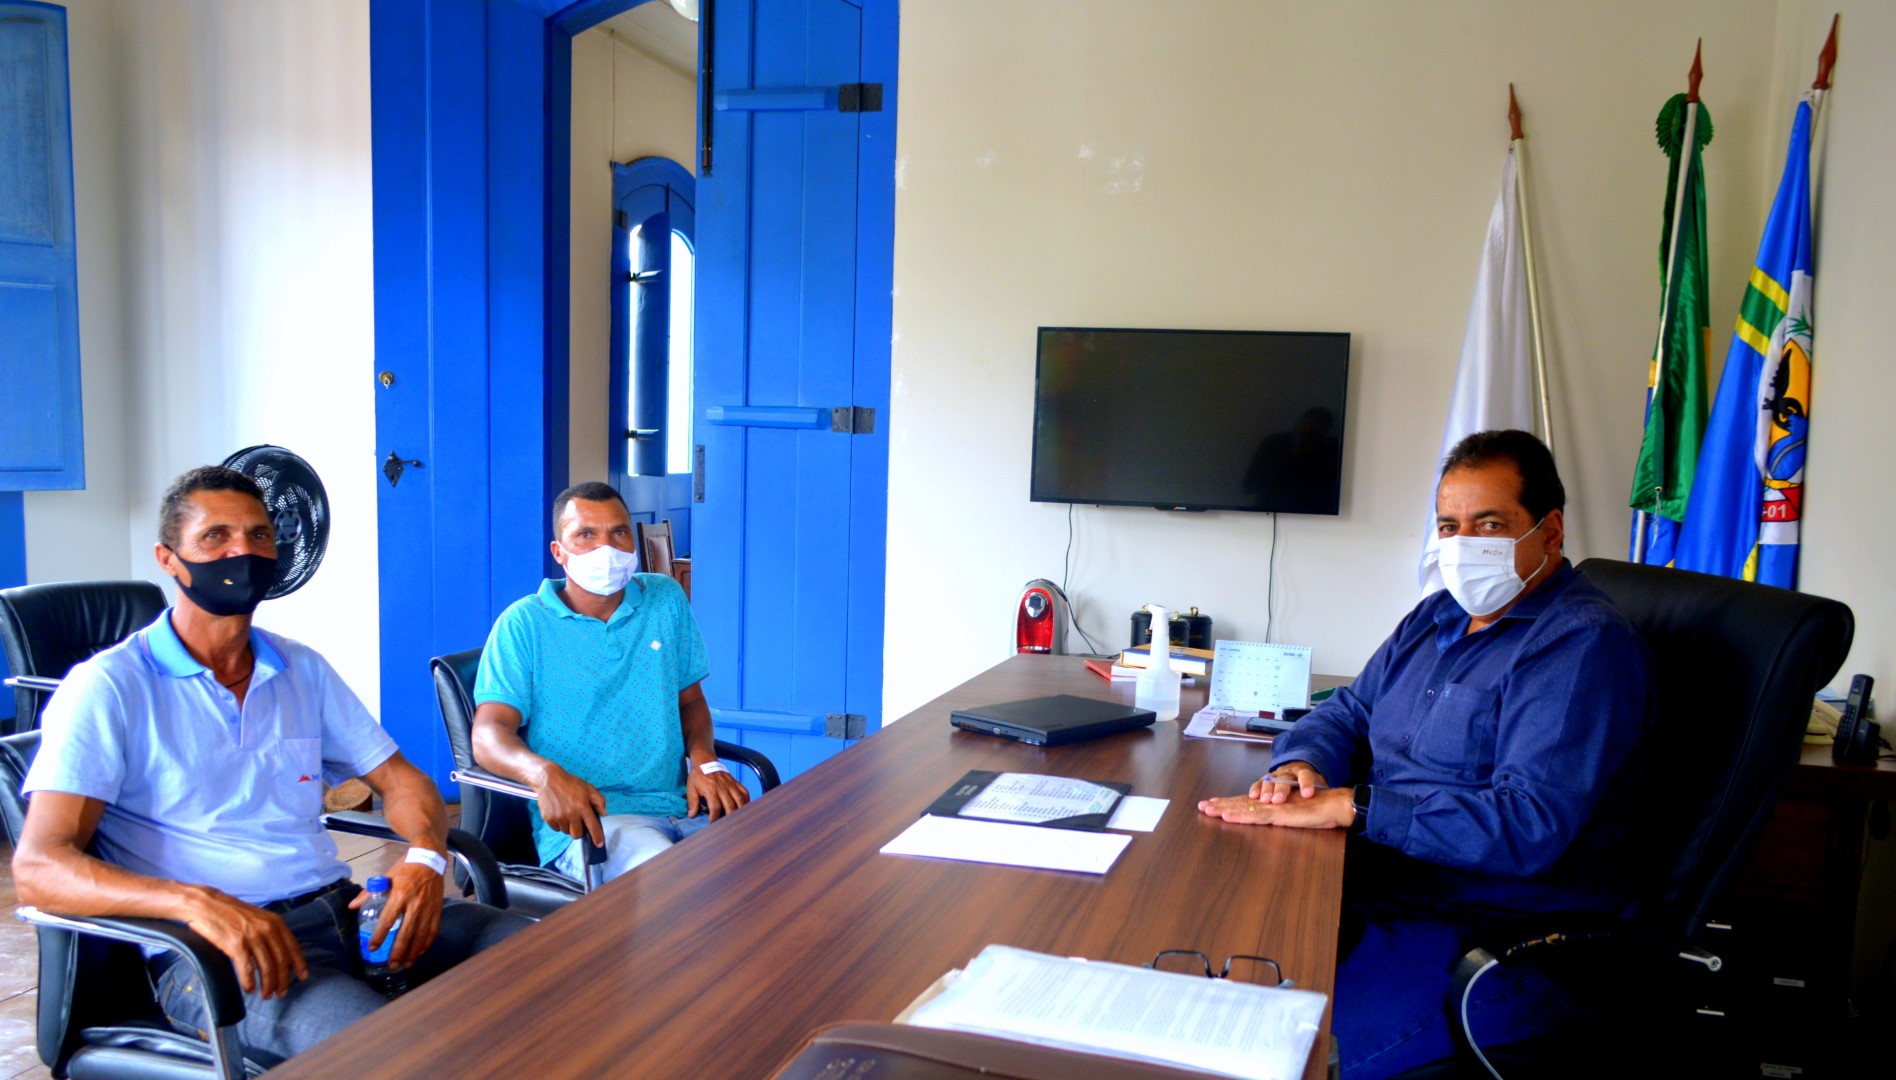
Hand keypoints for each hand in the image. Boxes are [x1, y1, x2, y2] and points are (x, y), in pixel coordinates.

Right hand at [178, 885, 307, 998]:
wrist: (206, 905)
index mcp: (275, 922)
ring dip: (268, 985)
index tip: (303, 978)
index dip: (299, 964)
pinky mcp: (236, 945)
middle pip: (281, 961)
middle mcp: (268, 929)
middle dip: (283, 981)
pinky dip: (250, 982)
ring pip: (267, 968)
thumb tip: (279, 953)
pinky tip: (249, 989)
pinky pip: (248, 969)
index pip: (293, 947)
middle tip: (281, 993)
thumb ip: (270, 932)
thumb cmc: (231, 912)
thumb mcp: (258, 918)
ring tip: (266, 995)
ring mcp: (253, 937)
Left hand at [350, 860, 443, 969]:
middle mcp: (415, 904)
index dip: (379, 936)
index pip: (388, 920)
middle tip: (391, 965)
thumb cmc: (406, 866)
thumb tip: (352, 906)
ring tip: (405, 964)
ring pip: (420, 935)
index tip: (372, 948)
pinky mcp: (437, 909)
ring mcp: (428, 908)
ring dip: (412, 952)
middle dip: (398, 952)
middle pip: (406, 933)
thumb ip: (369, 892)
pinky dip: (426, 944)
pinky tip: (420, 953)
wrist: (431, 857)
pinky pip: (433, 931)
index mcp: (400, 894)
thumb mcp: (386, 876)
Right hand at [535, 764, 606, 845]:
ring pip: (566, 832)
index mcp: (583, 807)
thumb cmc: (571, 784)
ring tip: (568, 814)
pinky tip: (559, 814)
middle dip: (579, 831)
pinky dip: (559, 824)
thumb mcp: (589, 788)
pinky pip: (556, 829)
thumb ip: (599, 801)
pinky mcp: (548, 818)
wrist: (549, 779)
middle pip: (577, 834)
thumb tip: (603, 814)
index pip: (593, 827)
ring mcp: (559, 817)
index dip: (597, 837)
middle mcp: (571, 814)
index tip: (599, 844)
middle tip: (578, 821)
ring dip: (569, 827)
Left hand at [685, 767, 750, 820]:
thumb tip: (692, 815)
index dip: (715, 818)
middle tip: (727, 825)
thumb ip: (692, 802)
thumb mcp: (691, 788)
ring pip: (740, 799)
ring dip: (740, 810)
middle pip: (730, 805)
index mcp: (711, 790)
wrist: (705, 761)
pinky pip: (744, 792)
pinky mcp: (736, 782)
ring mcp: (731, 785)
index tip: (713, 824)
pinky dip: (746, 801)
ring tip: (738, 819)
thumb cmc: (698, 776)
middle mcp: (723, 788)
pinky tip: (745, 808)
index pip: (715, 807)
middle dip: (729, 817)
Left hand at [1198, 786, 1355, 828]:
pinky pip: (1255, 816)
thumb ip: (1282, 817)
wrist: (1333, 805)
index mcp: (1272, 804)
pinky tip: (1226, 816)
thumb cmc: (1317, 812)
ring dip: (1223, 809)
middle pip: (1239, 803)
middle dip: (1219, 805)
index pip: (1245, 803)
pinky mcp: (1278, 814)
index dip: (1228, 803)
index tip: (1212, 805)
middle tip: (1201, 806)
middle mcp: (1269, 803)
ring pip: (1243, 807)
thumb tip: (1271, 819)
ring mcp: (1272, 807)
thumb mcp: (1296, 817)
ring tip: (1207, 810)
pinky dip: (1239, 816)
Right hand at [1248, 761, 1327, 803]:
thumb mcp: (1320, 788)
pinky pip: (1260, 782)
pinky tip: (1253, 796)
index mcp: (1305, 773)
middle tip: (1278, 800)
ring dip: (1267, 790)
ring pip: (1271, 779)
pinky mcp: (1266, 779)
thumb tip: (1333, 805)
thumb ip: (1324, 794)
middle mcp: (1289, 772)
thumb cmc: (1311, 786)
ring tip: (1264, 800)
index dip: (1306, 784)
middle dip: (1281, 789)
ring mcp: (1277, 774)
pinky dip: (1256, 788)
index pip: (1306, 775)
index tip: (1307, 794)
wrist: (1299, 773)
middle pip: (1285, 778)